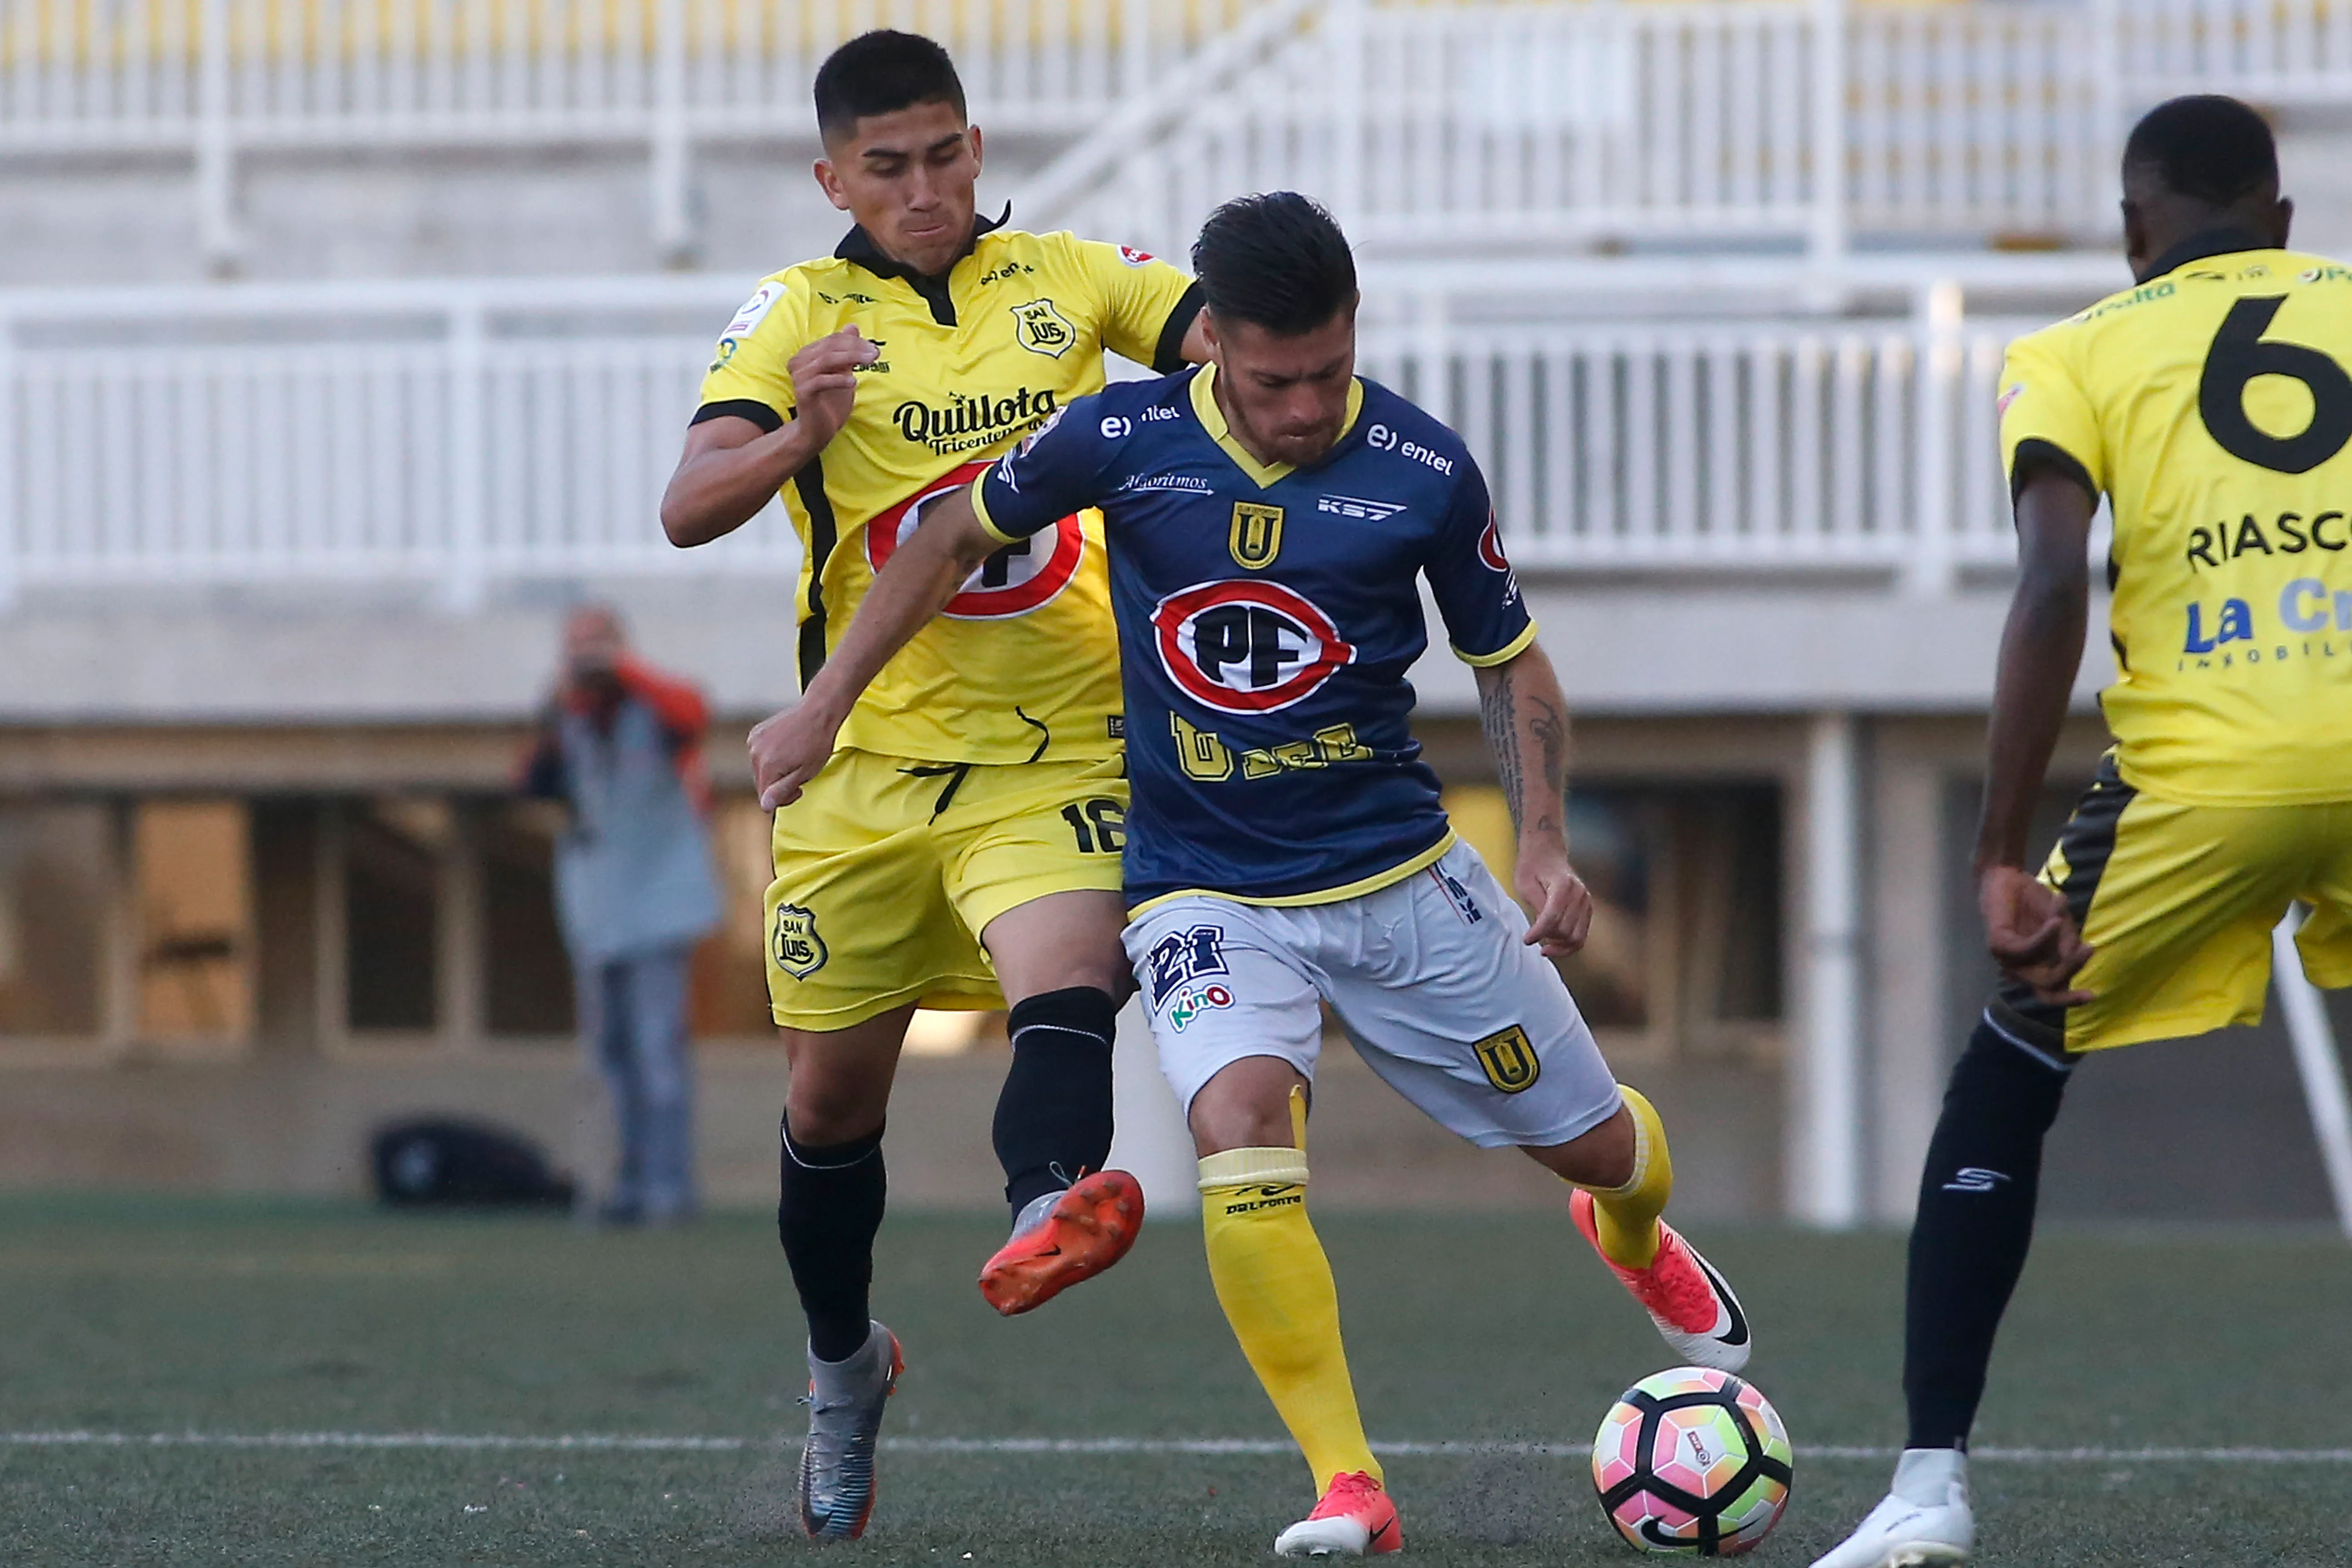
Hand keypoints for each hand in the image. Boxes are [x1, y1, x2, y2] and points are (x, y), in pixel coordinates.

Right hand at [749, 695, 845, 809]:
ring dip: (775, 770)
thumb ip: (783, 791)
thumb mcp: (805, 773)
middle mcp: (755, 753)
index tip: (798, 788)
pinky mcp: (755, 733)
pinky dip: (771, 757)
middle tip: (800, 773)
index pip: (765, 798)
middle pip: (761, 784)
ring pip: (760, 770)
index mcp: (767, 766)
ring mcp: (754, 741)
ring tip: (794, 758)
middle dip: (779, 784)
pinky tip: (786, 749)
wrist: (818, 712)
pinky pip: (759, 755)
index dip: (784, 798)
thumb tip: (765, 806)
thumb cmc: (817, 743)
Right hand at [786, 327, 876, 449]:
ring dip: (851, 358)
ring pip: (826, 360)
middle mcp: (799, 361)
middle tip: (875, 353)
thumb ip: (846, 351)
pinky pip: (821, 381)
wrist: (817, 430)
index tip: (874, 348)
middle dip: (855, 348)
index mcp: (807, 354)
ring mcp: (799, 376)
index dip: (854, 342)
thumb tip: (852, 326)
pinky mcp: (802, 391)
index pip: (832, 340)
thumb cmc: (830, 402)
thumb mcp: (842, 372)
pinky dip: (838, 379)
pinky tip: (854, 382)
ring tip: (870, 362)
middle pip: (830, 347)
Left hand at [1515, 838, 1593, 958]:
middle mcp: (1579, 894)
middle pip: (1565, 930)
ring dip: (1560, 946)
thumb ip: (1537, 906)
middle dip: (1548, 939)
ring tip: (1544, 945)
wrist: (1546, 852)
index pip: (1551, 918)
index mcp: (1563, 885)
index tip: (1526, 940)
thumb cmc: (1532, 867)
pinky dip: (1569, 944)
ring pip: (1577, 937)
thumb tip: (1544, 930)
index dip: (1538, 933)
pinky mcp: (1588, 908)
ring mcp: (1586, 901)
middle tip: (1532, 938)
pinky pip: (1582, 934)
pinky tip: (1555, 943)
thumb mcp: (1525, 885)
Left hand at [1978, 863, 2094, 1006]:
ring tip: (2068, 926)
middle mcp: (2021, 967)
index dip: (2070, 999)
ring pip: (2040, 973)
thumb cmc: (2034, 902)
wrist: (2007, 877)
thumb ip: (2067, 942)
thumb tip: (2073, 957)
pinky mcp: (1998, 945)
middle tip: (2089, 949)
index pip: (2052, 992)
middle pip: (2051, 985)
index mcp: (2036, 966)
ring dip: (2060, 952)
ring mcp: (2007, 959)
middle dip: (2072, 968)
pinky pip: (2026, 950)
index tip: (2092, 996)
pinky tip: (2055, 921)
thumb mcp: (2061, 923)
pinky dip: (2044, 937)